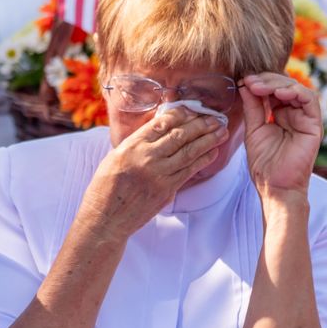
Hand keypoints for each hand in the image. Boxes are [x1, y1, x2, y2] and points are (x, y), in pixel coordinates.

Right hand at [79, 107, 228, 240]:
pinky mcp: (166, 190)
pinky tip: (212, 152)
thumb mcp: (115, 157)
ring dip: (208, 140)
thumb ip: (137, 144)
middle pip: (180, 136)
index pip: (161, 123)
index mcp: (131, 146)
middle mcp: (146, 158)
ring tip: (221, 132)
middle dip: (201, 125)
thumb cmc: (105, 187)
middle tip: (216, 118)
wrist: (105, 218)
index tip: (193, 110)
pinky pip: (189, 171)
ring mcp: (158, 175)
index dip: (181, 115)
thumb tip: (159, 130)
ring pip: (189, 152)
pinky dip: (202, 160)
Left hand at [240, 72, 321, 195]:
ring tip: (259, 87)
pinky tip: (279, 93)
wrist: (274, 185)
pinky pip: (310, 101)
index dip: (259, 82)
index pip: (272, 89)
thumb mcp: (253, 129)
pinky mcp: (314, 125)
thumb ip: (252, 107)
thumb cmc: (264, 162)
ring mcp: (304, 118)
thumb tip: (244, 84)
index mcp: (280, 114)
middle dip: (266, 80)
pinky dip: (296, 92)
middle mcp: (294, 114)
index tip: (243, 81)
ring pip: (297, 89)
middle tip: (250, 81)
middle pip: (284, 85)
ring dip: (278, 84)